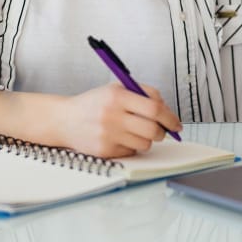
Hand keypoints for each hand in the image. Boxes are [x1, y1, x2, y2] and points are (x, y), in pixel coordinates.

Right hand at [59, 83, 182, 157]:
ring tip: (134, 131)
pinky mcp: (105, 150)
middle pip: (153, 129)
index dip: (170, 117)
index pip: (154, 108)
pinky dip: (131, 146)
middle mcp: (112, 115)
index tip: (176, 124)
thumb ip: (142, 93)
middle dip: (162, 132)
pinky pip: (132, 151)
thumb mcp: (115, 89)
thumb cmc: (94, 104)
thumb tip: (167, 109)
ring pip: (145, 143)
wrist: (65, 120)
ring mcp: (108, 134)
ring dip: (146, 139)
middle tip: (161, 131)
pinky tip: (119, 138)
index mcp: (117, 95)